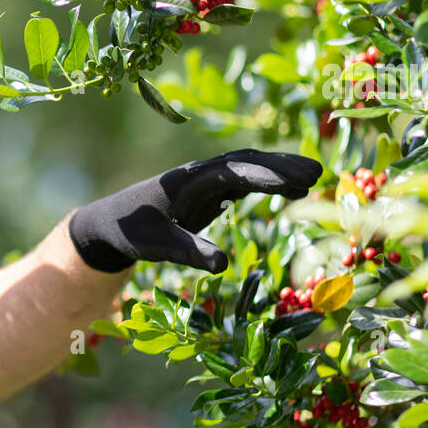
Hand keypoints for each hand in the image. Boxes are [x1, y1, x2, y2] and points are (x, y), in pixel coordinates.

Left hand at [67, 148, 322, 273]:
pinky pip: (243, 181)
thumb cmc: (131, 232)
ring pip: (247, 169)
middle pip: (247, 162)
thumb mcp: (156, 245)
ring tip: (313, 178)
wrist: (110, 223)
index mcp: (189, 180)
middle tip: (318, 171)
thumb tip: (224, 265)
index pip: (235, 172)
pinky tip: (291, 192)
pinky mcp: (207, 192)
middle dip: (281, 165)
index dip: (267, 174)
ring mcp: (205, 181)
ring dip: (278, 171)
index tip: (299, 179)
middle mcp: (200, 174)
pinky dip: (267, 183)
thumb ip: (188, 252)